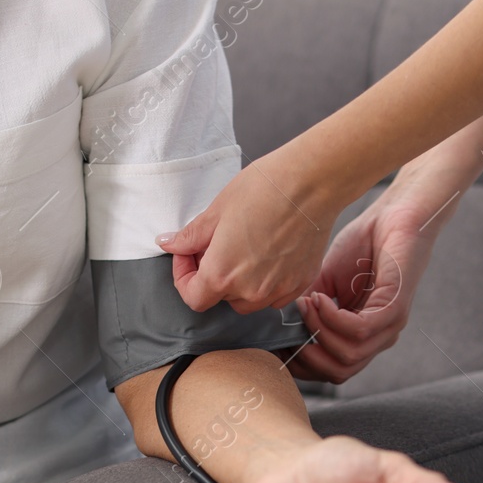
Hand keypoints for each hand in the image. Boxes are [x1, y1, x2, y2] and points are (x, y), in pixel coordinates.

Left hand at [157, 151, 340, 314]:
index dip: (184, 277)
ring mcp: (278, 290)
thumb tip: (169, 244)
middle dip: (212, 274)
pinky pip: (274, 295)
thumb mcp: (217, 210)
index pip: (193, 298)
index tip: (189, 255)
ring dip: (239, 282)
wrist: (313, 183)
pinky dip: (266, 282)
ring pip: (248, 300)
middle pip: (221, 297)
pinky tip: (268, 253)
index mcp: (222, 275)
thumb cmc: (265, 190)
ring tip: (244, 247)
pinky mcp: (299, 284)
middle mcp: (250, 291)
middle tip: (216, 243)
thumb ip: (191, 236)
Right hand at [288, 195, 441, 382]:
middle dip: (307, 356)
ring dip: (317, 331)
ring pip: (348, 356)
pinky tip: (319, 297)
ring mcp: (389, 327)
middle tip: (288, 327)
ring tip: (304, 304)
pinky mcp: (395, 310)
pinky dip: (332, 318)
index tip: (277, 343)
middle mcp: (377, 338)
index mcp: (360, 337)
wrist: (393, 215)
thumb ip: (305, 308)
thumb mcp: (321, 283)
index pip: (331, 370)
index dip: (301, 365)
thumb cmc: (360, 246)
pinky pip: (359, 331)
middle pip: (339, 372)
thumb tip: (274, 329)